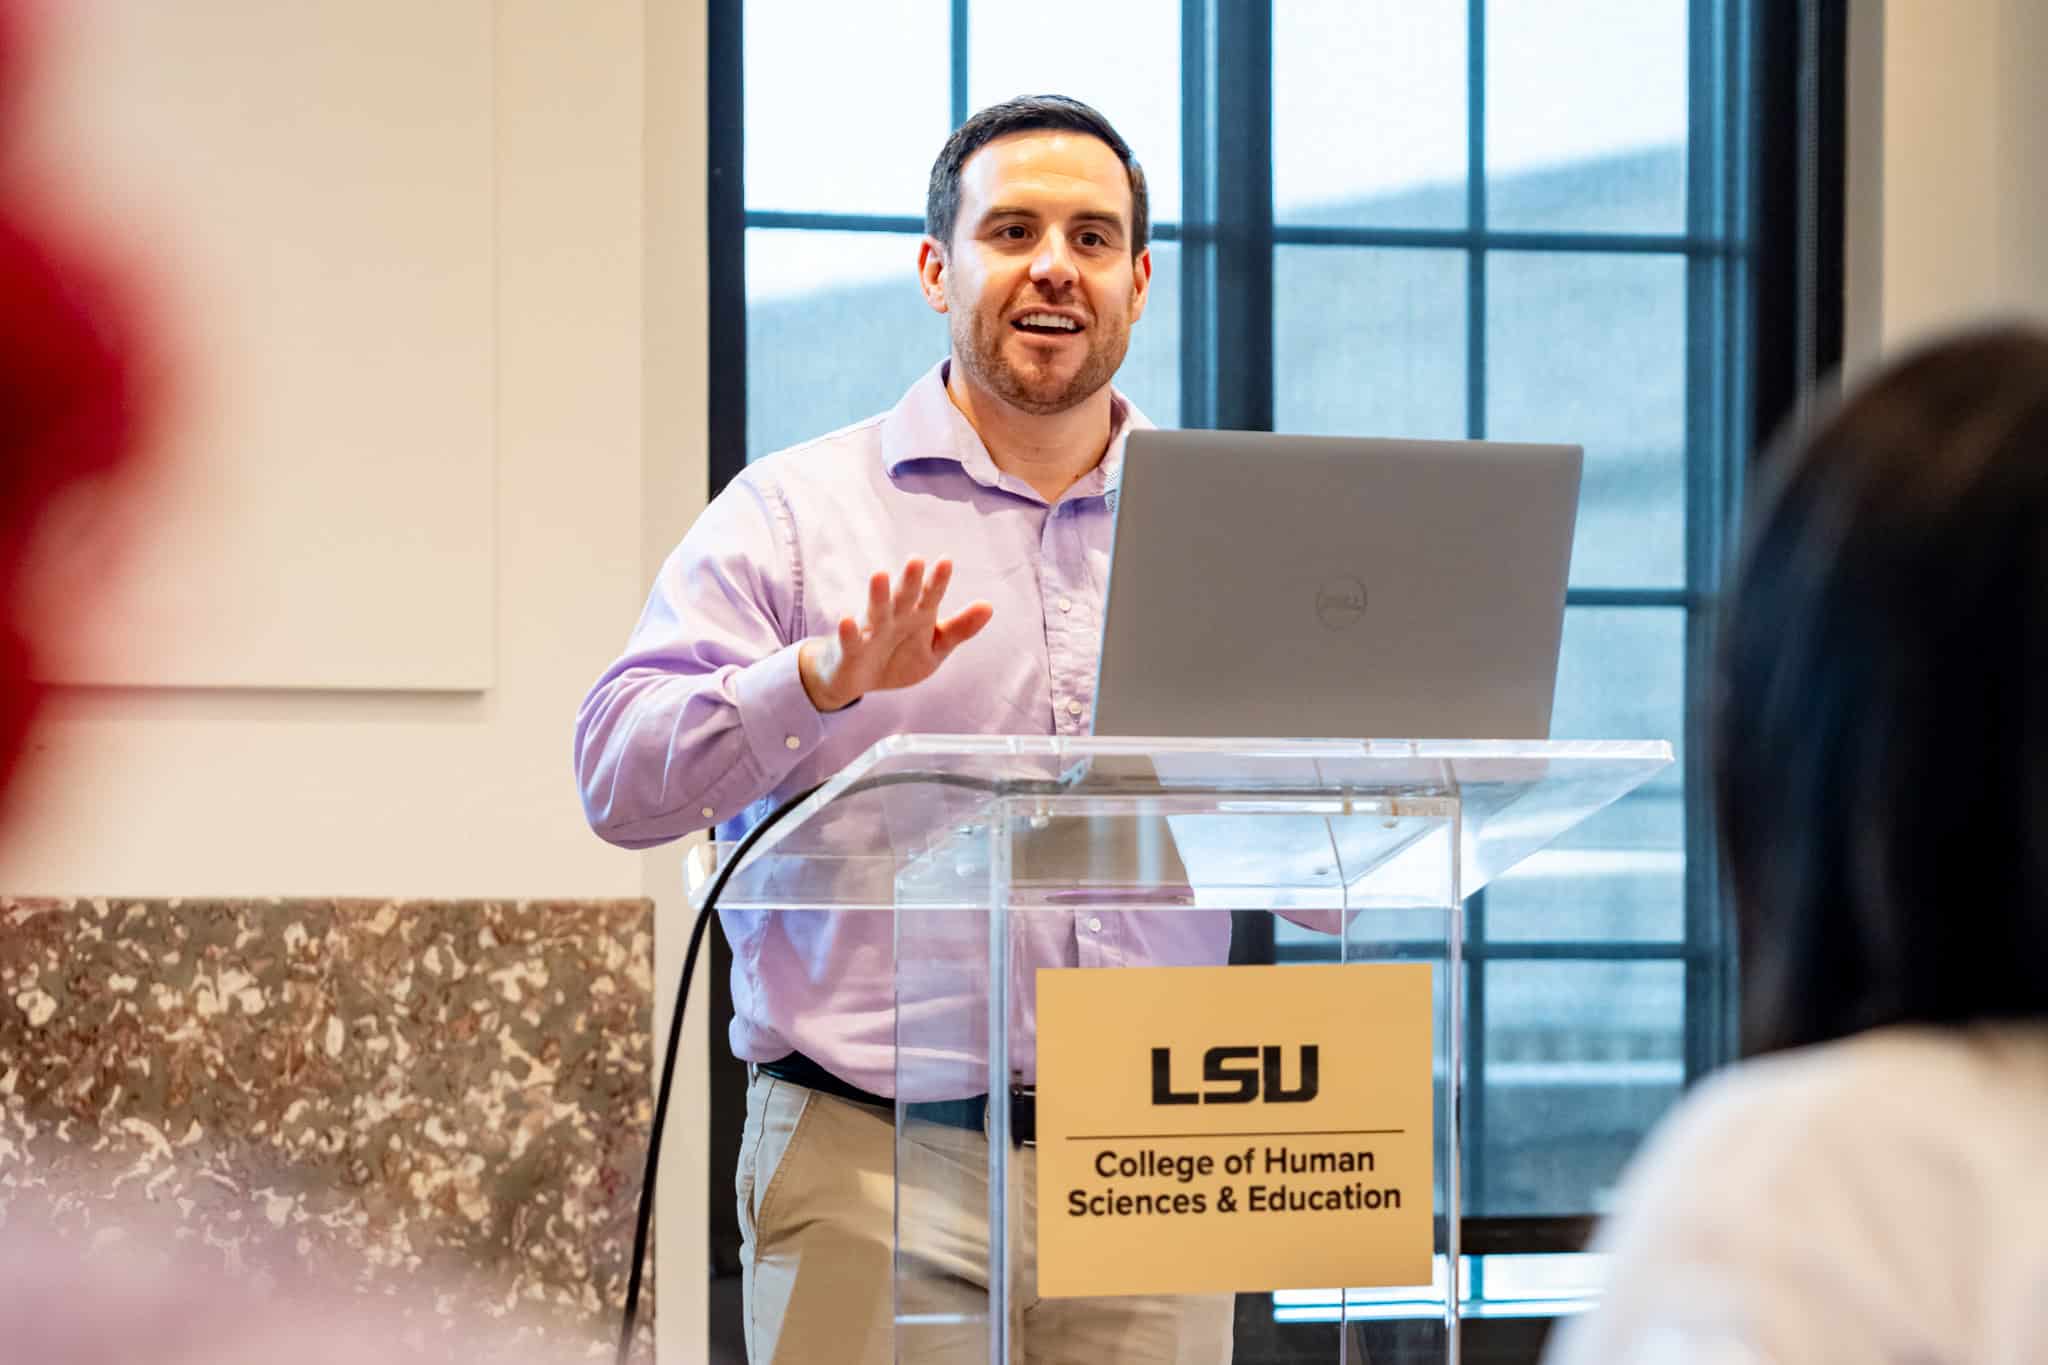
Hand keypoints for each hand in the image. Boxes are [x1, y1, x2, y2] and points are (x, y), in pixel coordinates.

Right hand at [798, 557, 993, 711]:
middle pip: (904, 596)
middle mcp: (895, 617)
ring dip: (878, 594)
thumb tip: (989, 606)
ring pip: (876, 611)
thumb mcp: (936, 647)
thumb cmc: (901, 657)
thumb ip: (960, 629)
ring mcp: (872, 631)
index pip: (930, 594)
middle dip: (910, 580)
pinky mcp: (851, 649)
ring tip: (880, 575)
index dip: (938, 581)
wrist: (861, 679)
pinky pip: (850, 640)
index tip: (946, 562)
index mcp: (918, 614)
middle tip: (916, 560)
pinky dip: (849, 631)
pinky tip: (847, 619)